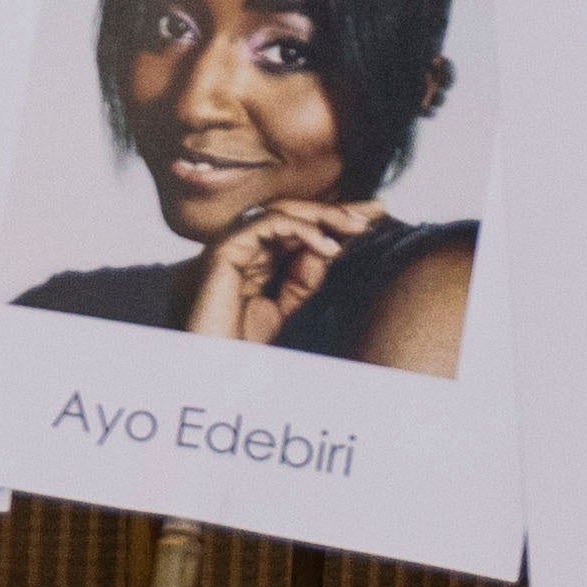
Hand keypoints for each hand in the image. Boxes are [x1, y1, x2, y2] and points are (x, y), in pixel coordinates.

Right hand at [183, 196, 388, 344]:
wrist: (211, 375)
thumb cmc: (238, 349)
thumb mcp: (282, 311)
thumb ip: (301, 280)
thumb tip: (328, 247)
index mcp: (253, 260)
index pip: (298, 229)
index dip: (334, 221)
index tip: (375, 217)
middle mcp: (240, 248)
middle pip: (292, 214)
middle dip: (336, 211)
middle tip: (375, 213)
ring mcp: (229, 247)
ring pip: (279, 212)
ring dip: (323, 216)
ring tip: (355, 227)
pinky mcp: (221, 252)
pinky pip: (263, 225)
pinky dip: (298, 229)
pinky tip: (325, 244)